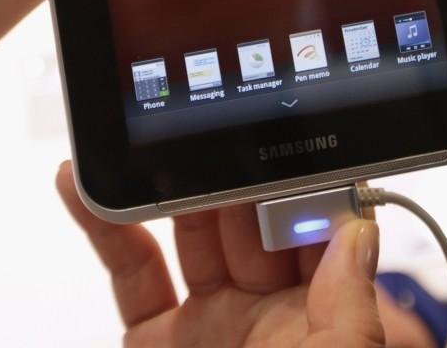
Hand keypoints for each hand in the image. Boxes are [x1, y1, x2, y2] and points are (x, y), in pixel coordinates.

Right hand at [57, 161, 386, 347]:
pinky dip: (105, 223)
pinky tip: (84, 184)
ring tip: (157, 137)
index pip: (316, 224)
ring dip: (171, 180)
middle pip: (248, 214)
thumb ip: (351, 312)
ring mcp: (207, 323)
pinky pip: (128, 268)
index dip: (302, 175)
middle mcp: (267, 315)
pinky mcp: (152, 338)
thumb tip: (362, 228)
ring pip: (186, 228)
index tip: (288, 130)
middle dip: (233, 168)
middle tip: (213, 120)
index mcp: (323, 319)